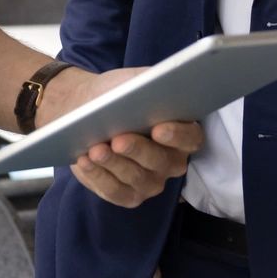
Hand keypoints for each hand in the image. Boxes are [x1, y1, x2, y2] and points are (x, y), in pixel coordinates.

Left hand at [43, 67, 203, 208]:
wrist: (85, 109)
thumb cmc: (116, 95)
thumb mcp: (132, 82)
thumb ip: (148, 84)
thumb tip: (156, 85)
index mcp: (182, 133)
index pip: (191, 138)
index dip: (178, 135)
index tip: (158, 128)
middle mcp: (171, 162)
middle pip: (162, 161)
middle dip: (139, 150)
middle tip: (119, 140)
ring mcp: (150, 182)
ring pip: (136, 178)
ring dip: (114, 164)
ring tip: (96, 150)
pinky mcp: (126, 195)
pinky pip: (114, 191)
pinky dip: (98, 176)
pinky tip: (85, 161)